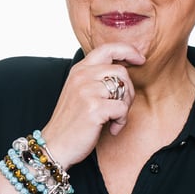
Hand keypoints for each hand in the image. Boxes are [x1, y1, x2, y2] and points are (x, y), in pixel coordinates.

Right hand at [40, 43, 144, 167]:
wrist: (55, 145)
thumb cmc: (70, 122)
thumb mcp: (79, 92)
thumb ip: (95, 78)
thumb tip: (124, 71)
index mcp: (79, 70)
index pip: (107, 48)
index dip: (128, 51)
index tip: (140, 59)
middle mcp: (82, 76)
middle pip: (121, 71)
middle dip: (128, 91)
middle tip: (122, 107)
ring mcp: (87, 91)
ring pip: (124, 89)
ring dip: (125, 107)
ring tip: (114, 119)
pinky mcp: (94, 108)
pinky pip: (122, 108)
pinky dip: (121, 121)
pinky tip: (111, 128)